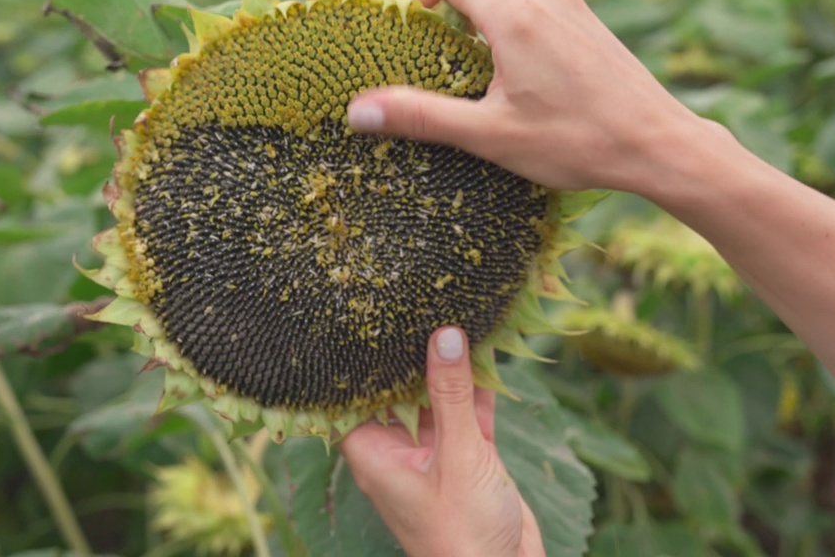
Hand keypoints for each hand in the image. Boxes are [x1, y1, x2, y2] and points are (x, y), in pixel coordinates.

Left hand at [338, 327, 543, 556]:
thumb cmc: (461, 533)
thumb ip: (452, 395)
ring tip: (451, 311)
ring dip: (447, 364)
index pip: (348, 400)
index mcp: (375, 454)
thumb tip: (443, 335)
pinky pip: (469, 410)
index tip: (352, 320)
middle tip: (409, 301)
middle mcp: (399, 450)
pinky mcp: (469, 457)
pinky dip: (478, 385)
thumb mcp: (458, 456)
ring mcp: (436, 453)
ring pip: (437, 397)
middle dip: (405, 353)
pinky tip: (487, 346)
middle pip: (395, 391)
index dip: (349, 364)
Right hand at [346, 0, 714, 193]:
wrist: (658, 143)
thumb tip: (359, 111)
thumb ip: (422, 117)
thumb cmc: (577, 141)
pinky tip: (515, 67)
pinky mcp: (586, 19)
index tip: (415, 38)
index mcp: (515, 16)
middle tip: (438, 50)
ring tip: (474, 62)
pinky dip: (510, 14)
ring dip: (479, 6)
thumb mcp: (490, 135)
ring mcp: (570, 4)